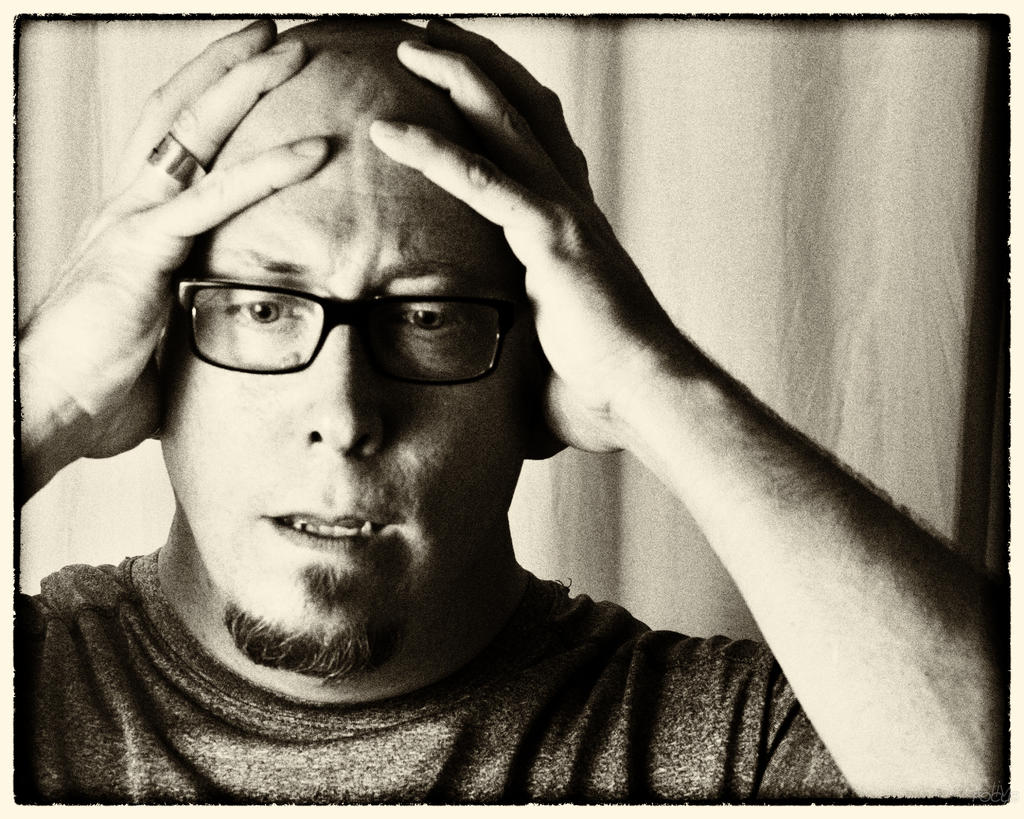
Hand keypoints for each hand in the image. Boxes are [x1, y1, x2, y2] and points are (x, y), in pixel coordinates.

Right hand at [19, 20, 329, 497]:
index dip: (213, 104)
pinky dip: (268, 169)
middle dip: (228, 69)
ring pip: (193, 132)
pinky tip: (314, 148)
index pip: (175, 145)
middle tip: (278, 35)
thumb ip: (196, 323)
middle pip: (178, 114)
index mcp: (133, 226)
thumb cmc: (97, 385)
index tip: (255, 76)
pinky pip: (214, 198)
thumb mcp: (162, 343)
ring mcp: (132, 222)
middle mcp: (128, 209)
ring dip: (247, 87)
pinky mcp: (143, 250)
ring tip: (294, 51)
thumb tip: (230, 340)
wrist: (45, 410)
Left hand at [369, 20, 682, 453]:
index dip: (496, 96)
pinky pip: (483, 181)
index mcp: (568, 224)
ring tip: (405, 44)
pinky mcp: (551, 239)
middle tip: (423, 31)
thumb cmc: (601, 386)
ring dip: (452, 77)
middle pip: (521, 107)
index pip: (532, 140)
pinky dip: (434, 152)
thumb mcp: (545, 351)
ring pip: (504, 122)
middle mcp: (569, 204)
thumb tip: (477, 384)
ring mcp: (563, 215)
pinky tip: (389, 132)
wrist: (645, 399)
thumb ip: (516, 342)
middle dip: (472, 61)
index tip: (455, 70)